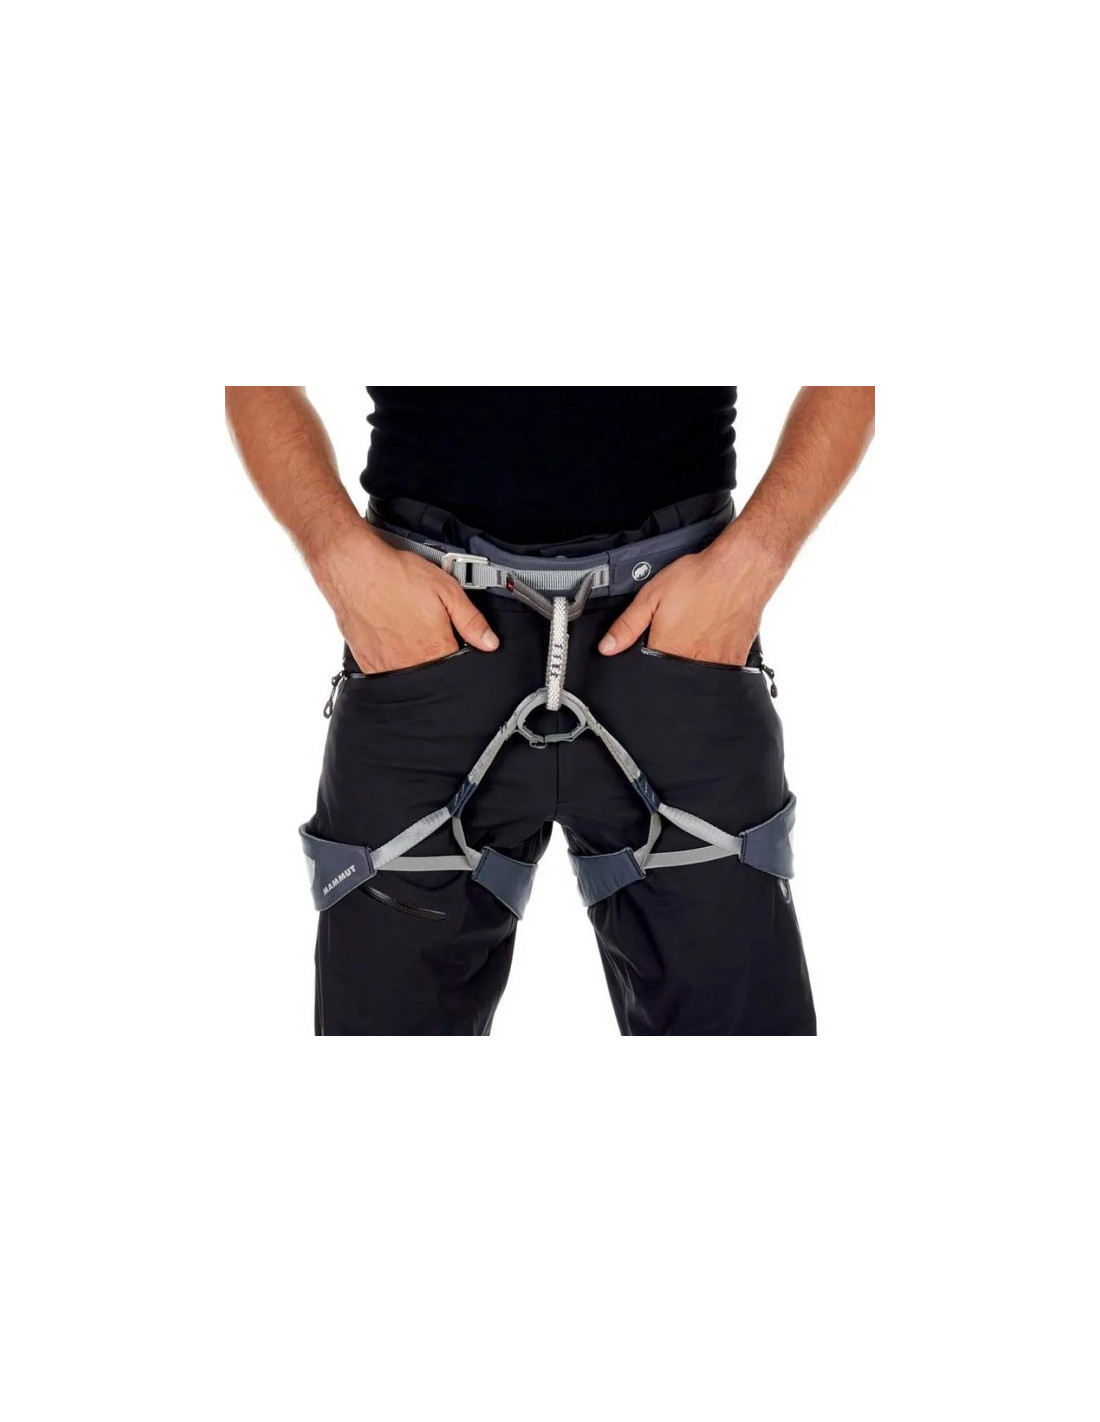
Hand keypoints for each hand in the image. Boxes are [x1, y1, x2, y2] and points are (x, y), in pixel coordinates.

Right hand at [310, 528, 498, 672]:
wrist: (353, 568)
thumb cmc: (396, 575)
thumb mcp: (447, 590)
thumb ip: (471, 621)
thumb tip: (490, 643)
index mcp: (434, 649)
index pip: (457, 668)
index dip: (459, 654)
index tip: (455, 641)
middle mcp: (409, 663)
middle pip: (433, 673)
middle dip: (436, 656)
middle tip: (427, 630)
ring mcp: (385, 666)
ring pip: (409, 675)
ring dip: (414, 659)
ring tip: (409, 631)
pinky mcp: (366, 663)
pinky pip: (386, 673)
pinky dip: (392, 661)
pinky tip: (392, 638)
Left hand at [598, 533, 780, 665]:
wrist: (740, 569)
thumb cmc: (700, 578)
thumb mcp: (651, 596)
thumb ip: (628, 625)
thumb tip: (607, 648)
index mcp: (667, 648)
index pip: (649, 671)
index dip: (647, 659)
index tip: (654, 644)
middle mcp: (692, 661)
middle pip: (673, 674)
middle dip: (671, 658)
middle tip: (680, 631)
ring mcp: (716, 662)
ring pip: (696, 675)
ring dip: (691, 660)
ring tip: (696, 632)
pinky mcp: (735, 659)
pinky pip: (719, 671)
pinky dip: (713, 660)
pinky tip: (712, 638)